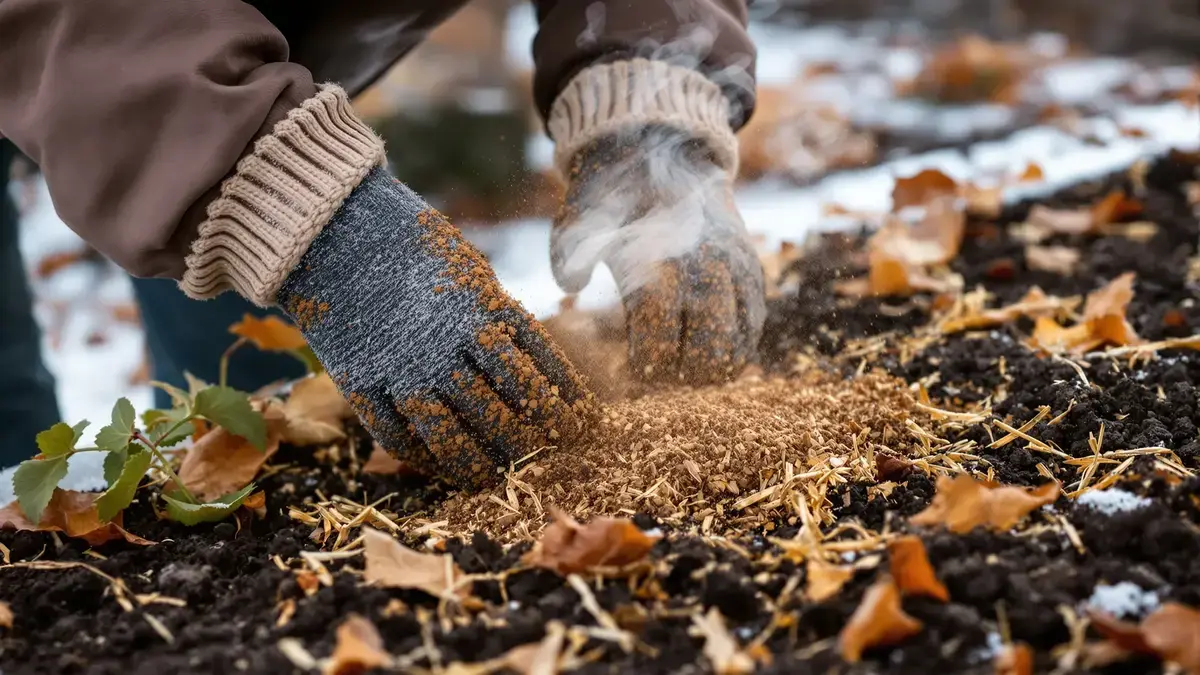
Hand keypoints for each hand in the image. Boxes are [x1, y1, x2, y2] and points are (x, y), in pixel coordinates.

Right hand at [278, 168, 594, 488]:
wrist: (332, 230)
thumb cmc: (411, 244)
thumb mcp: (469, 270)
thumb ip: (496, 318)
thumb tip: (532, 370)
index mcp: (481, 311)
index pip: (537, 370)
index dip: (562, 403)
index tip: (580, 424)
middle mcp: (447, 347)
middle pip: (501, 411)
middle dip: (531, 441)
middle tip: (547, 457)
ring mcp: (402, 369)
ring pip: (451, 437)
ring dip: (479, 463)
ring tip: (496, 475)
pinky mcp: (362, 383)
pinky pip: (398, 437)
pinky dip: (423, 459)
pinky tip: (441, 467)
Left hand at [551, 125, 765, 384]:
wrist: (661, 149)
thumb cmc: (611, 197)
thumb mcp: (579, 216)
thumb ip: (568, 251)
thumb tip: (571, 284)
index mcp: (659, 261)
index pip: (660, 338)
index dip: (649, 365)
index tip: (637, 368)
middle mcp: (704, 266)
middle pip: (708, 349)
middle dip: (685, 372)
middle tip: (666, 371)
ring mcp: (734, 266)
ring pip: (740, 340)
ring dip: (716, 364)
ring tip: (692, 365)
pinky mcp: (750, 264)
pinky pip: (758, 316)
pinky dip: (742, 341)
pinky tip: (720, 349)